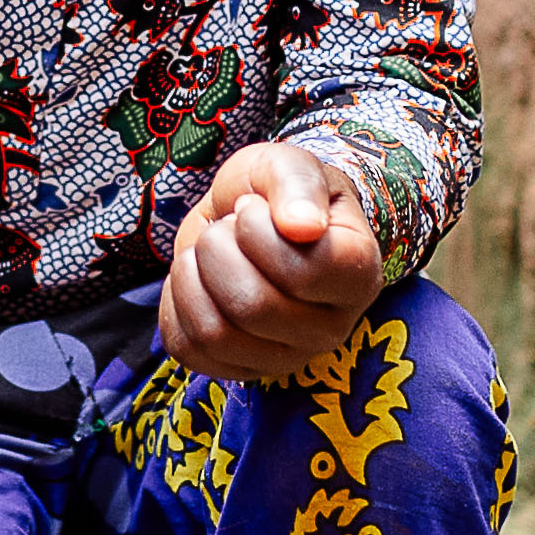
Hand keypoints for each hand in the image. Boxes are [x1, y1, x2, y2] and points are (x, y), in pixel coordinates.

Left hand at [162, 142, 383, 382]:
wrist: (250, 217)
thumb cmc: (277, 193)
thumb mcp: (289, 164)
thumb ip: (298, 184)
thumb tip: (303, 226)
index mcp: (357, 276)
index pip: (304, 273)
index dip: (257, 231)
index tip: (252, 208)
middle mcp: (331, 328)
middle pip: (253, 307)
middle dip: (218, 249)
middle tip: (225, 227)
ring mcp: (287, 357)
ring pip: (215, 335)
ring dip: (192, 276)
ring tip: (208, 252)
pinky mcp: (240, 369)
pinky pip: (187, 349)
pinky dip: (177, 304)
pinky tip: (198, 280)